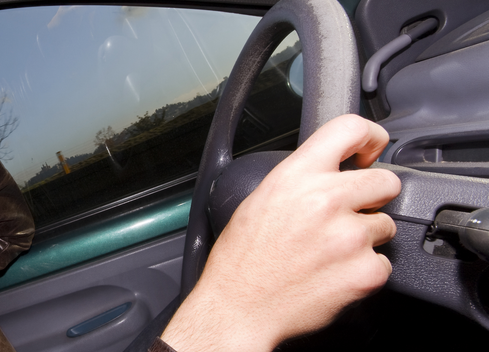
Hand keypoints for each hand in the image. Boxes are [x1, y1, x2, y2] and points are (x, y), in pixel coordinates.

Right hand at [162, 114, 400, 350]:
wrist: (239, 308)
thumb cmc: (242, 260)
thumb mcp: (260, 199)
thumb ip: (301, 178)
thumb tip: (333, 168)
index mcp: (295, 177)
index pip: (349, 129)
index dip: (370, 137)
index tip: (370, 150)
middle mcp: (325, 200)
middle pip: (386, 180)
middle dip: (373, 196)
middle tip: (350, 213)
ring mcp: (349, 237)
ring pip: (385, 224)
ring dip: (365, 237)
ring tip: (330, 251)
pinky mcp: (364, 271)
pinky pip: (383, 262)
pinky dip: (364, 269)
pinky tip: (334, 273)